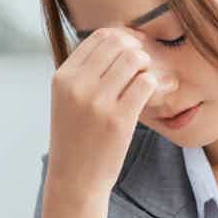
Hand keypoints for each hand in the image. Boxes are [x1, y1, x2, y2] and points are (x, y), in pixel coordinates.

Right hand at [44, 27, 161, 198]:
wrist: (75, 179)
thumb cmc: (76, 138)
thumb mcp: (68, 100)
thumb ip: (85, 72)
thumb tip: (116, 39)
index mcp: (63, 77)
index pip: (99, 37)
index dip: (122, 39)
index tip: (132, 52)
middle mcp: (77, 85)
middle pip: (119, 43)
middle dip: (136, 50)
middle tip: (144, 67)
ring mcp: (97, 102)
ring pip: (134, 59)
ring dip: (147, 66)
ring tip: (147, 81)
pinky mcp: (118, 119)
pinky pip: (146, 83)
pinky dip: (155, 84)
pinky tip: (154, 94)